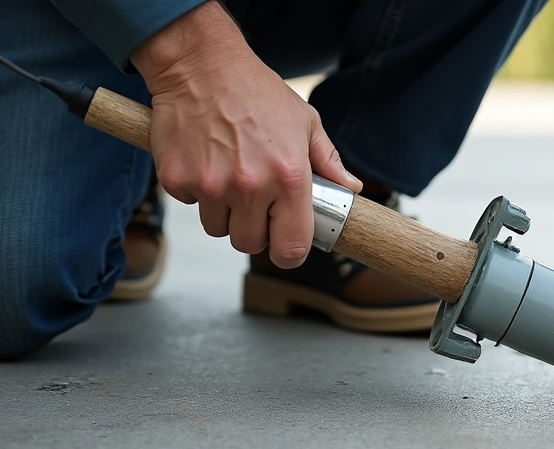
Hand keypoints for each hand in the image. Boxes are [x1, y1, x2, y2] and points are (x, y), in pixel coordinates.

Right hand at [130, 1, 361, 267]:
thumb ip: (328, 163)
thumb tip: (351, 190)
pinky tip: (206, 161)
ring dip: (224, 211)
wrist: (200, 64)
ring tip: (229, 175)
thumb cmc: (256, 91)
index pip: (291, 248)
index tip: (285, 244)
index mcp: (289, 178)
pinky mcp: (176, 179)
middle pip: (248, 244)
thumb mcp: (306, 123)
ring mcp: (210, 186)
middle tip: (255, 201)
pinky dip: (197, 191)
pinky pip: (190, 205)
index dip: (289, 252)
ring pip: (217, 228)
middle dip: (253, 229)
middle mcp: (250, 187)